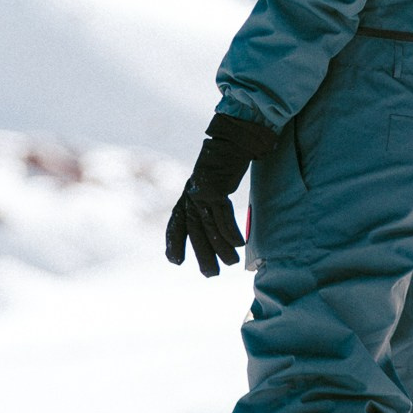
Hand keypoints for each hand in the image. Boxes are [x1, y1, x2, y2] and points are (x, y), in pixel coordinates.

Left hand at [166, 113, 275, 277]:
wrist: (233, 138)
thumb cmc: (225, 160)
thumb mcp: (212, 180)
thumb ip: (210, 199)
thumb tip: (216, 214)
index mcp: (188, 192)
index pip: (176, 221)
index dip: (174, 241)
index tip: (174, 261)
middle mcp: (191, 194)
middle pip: (193, 230)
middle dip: (201, 253)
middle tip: (209, 274)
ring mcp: (201, 191)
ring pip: (209, 227)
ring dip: (220, 248)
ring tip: (229, 264)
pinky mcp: (215, 187)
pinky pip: (223, 216)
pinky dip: (231, 232)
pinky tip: (239, 245)